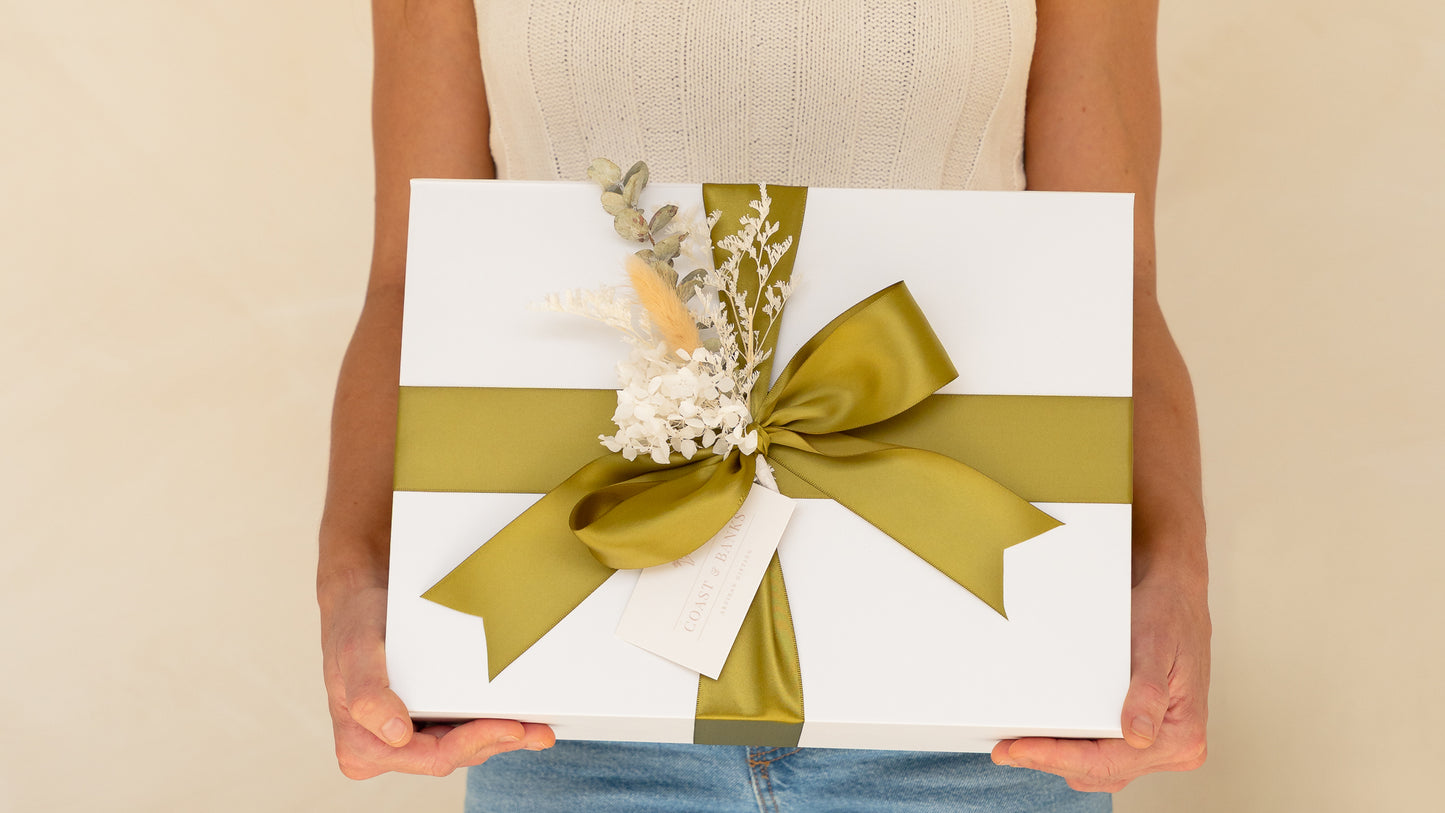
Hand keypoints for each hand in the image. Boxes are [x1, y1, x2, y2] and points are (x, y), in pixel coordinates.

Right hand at [321, 581, 554, 778]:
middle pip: (451, 756)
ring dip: (498, 738)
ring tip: (537, 730)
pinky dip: (487, 727)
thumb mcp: (357, 652)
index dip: (474, 744)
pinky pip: (457, 733)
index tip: (510, 729)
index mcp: (362, 748)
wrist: (358, 604)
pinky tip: (516, 722)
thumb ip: (369, 696)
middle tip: (538, 732)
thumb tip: (396, 734)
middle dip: (496, 742)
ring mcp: (402, 740)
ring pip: (459, 748)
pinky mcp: (420, 724)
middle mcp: (382, 751)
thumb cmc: (354, 627)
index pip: (431, 757)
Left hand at [991, 570, 1209, 791]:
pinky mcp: (1142, 738)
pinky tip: (1045, 741)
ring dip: (1058, 761)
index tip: (1022, 749)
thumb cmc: (1168, 618)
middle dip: (1050, 761)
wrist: (1176, 601)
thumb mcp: (1155, 647)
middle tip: (1005, 751)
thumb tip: (1138, 735)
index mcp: (1181, 736)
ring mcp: (1157, 747)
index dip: (1061, 758)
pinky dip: (1072, 752)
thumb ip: (1149, 693)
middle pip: (1100, 771)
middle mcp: (1172, 750)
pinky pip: (1102, 756)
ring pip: (1098, 770)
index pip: (1111, 762)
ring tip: (1017, 748)